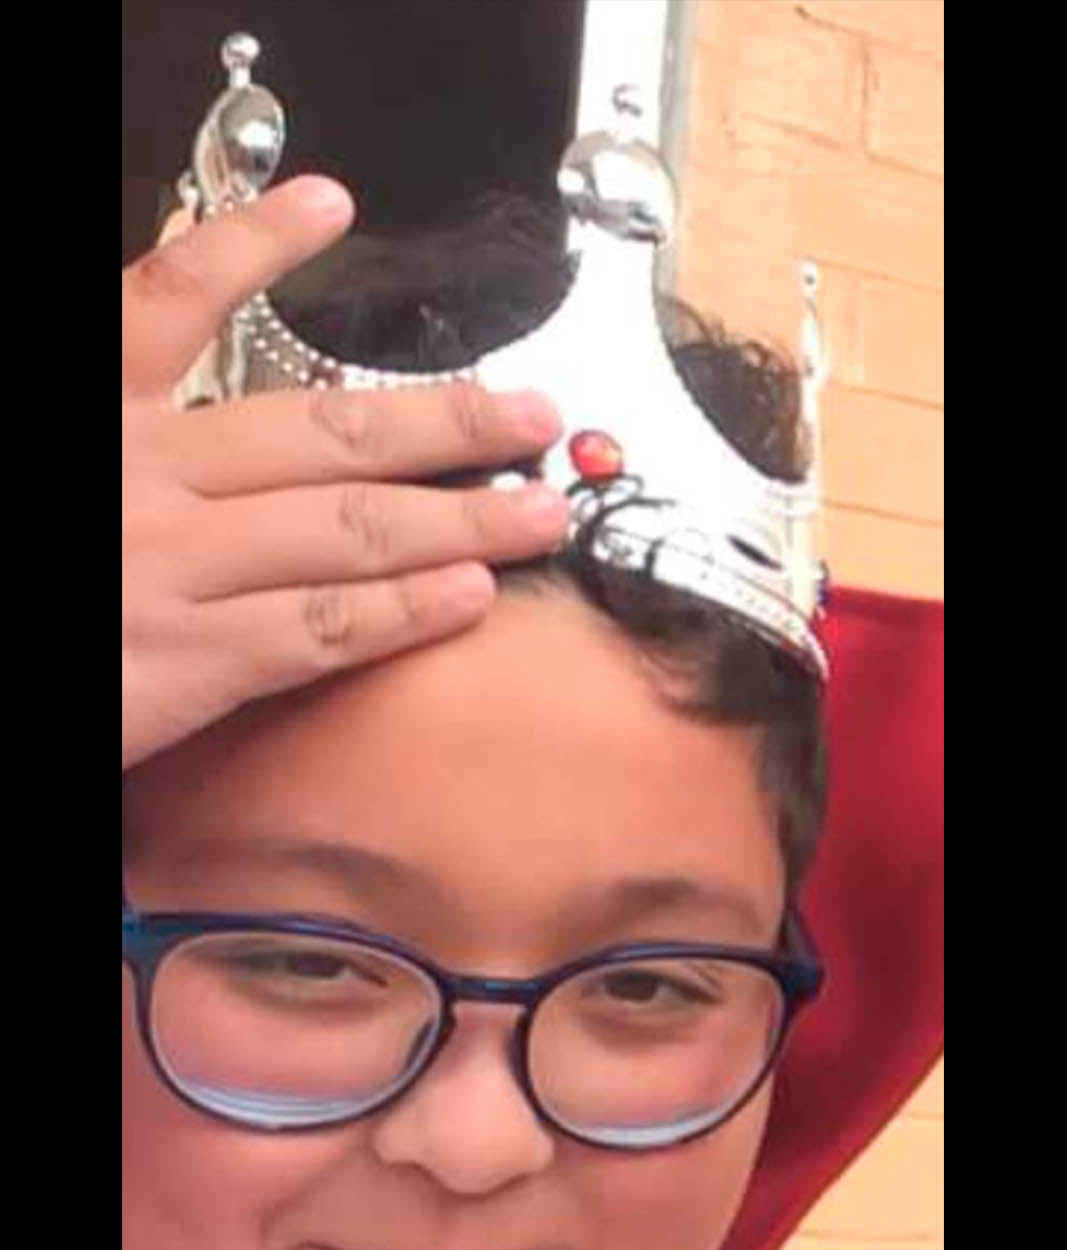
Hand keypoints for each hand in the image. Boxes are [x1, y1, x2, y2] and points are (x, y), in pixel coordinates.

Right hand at [122, 177, 566, 770]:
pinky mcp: (188, 662)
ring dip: (460, 517)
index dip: (253, 247)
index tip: (328, 205)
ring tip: (540, 510)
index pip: (171, 303)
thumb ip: (130, 434)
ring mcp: (170, 567)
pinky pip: (321, 628)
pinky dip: (405, 612)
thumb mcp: (71, 477)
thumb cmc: (39, 586)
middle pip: (321, 428)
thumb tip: (197, 421)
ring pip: (347, 526)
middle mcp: (140, 478)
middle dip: (443, 419)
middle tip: (530, 413)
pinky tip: (471, 597)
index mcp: (95, 420)